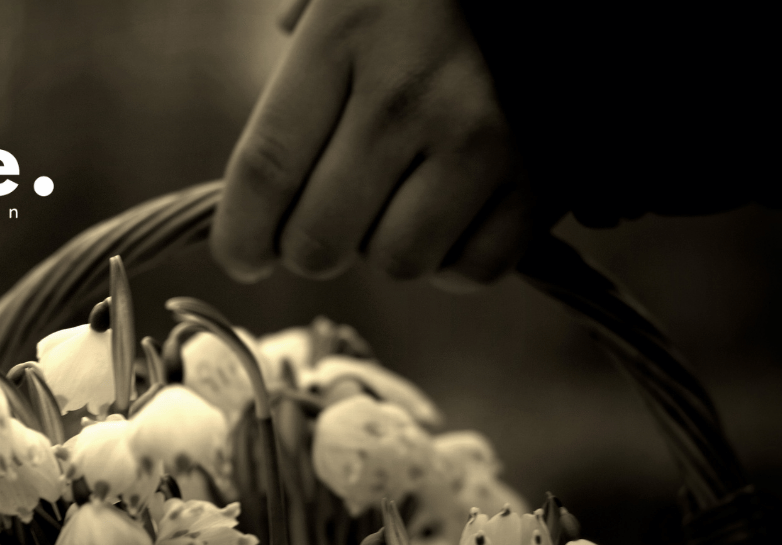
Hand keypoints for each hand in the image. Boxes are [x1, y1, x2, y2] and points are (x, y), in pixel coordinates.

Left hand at [212, 0, 553, 289]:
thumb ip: (296, 69)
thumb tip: (259, 183)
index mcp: (346, 37)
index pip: (267, 168)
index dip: (240, 234)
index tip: (241, 257)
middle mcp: (408, 96)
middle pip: (320, 237)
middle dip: (306, 248)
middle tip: (322, 223)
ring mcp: (481, 141)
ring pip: (397, 263)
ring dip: (385, 250)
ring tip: (398, 204)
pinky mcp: (541, 180)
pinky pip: (474, 269)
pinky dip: (455, 260)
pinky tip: (454, 215)